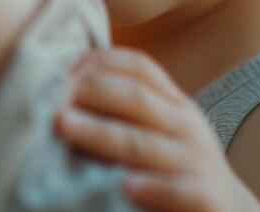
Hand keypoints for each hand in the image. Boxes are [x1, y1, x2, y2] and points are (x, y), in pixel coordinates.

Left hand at [55, 47, 259, 211]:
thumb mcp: (164, 130)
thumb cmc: (180, 168)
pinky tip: (124, 187)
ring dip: (100, 134)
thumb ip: (129, 111)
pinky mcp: (206, 198)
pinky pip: (177, 190)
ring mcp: (197, 162)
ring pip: (144, 143)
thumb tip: (69, 88)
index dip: (102, 61)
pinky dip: (152, 187)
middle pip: (135, 98)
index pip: (140, 68)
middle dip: (92, 92)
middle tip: (53, 98)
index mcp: (176, 104)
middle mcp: (186, 126)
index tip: (66, 68)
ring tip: (65, 127)